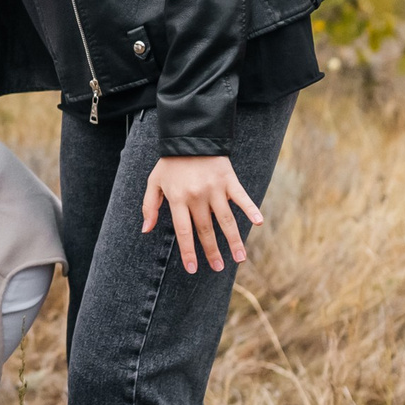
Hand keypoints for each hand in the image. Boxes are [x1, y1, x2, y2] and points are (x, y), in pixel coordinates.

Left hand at [141, 153, 263, 275]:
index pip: (184, 231)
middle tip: (218, 268)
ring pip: (226, 220)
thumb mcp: (154, 182)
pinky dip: (251, 209)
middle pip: (206, 230)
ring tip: (239, 259)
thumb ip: (150, 206)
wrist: (190, 136)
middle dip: (212, 251)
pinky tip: (258, 223)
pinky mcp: (229, 180)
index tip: (193, 268)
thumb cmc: (170, 163)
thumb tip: (146, 229)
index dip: (188, 251)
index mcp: (177, 198)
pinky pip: (242, 197)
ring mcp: (215, 189)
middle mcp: (197, 196)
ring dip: (234, 241)